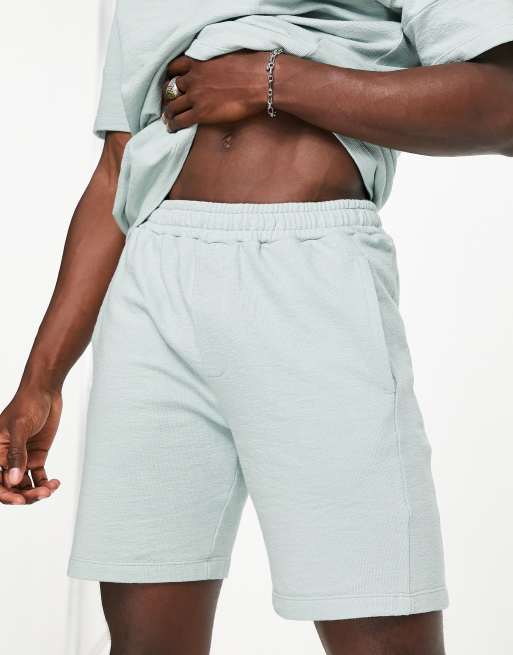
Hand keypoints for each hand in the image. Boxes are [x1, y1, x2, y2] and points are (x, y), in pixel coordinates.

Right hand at [0, 384, 61, 504]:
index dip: (6, 494)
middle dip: (25, 495)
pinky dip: (45, 483)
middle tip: (42, 494)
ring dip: (36, 491)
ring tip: (50, 489)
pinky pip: (38, 477)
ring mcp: (22, 459)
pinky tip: (54, 483)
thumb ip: (16, 454)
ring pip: (25, 485)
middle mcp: (6, 459)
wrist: (45, 393)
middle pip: (11, 488)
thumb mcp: (20, 428)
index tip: (21, 500)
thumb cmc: (27, 404)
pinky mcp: (36, 456)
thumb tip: (14, 480)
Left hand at [161, 50, 269, 131]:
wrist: (259, 81)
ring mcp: (195, 96)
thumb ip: (216, 63)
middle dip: (167, 95)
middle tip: (168, 102)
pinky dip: (173, 125)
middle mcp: (193, 78)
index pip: (175, 67)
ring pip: (172, 106)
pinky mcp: (201, 112)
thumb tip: (221, 68)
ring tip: (167, 118)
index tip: (170, 80)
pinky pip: (180, 120)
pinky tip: (171, 128)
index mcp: (199, 62)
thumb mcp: (228, 56)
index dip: (171, 75)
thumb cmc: (251, 67)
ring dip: (168, 113)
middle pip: (171, 88)